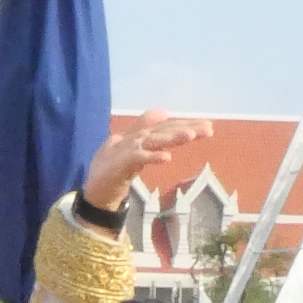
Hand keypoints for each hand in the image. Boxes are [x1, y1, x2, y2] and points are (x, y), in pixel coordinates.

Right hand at [80, 111, 211, 213]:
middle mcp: (134, 139)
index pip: (166, 126)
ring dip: (171, 137)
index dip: (186, 124)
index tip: (208, 126)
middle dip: (185, 128)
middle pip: (163, 131)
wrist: (95, 190)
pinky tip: (166, 157)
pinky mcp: (119, 165)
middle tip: (207, 130)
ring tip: (190, 136)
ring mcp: (126, 150)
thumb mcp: (132, 147)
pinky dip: (151, 157)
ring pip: (153, 140)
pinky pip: (138, 159)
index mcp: (139, 135)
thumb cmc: (114, 168)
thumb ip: (144, 129)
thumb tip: (164, 112)